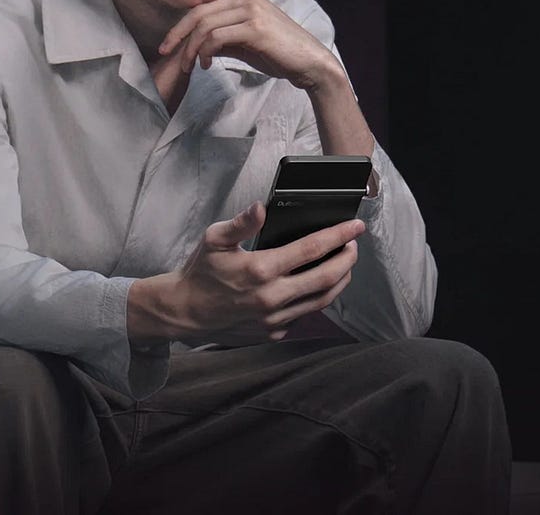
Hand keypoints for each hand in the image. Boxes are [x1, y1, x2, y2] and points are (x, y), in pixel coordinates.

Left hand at [156, 0, 343, 90]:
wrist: (310, 63)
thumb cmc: (280, 55)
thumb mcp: (246, 44)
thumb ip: (223, 39)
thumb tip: (198, 45)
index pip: (203, 8)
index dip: (181, 27)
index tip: (169, 45)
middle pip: (199, 13)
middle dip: (178, 35)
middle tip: (167, 54)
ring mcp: (252, 11)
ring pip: (206, 26)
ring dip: (191, 48)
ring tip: (190, 66)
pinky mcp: (255, 28)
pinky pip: (218, 37)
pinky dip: (205, 51)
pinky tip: (207, 64)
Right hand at [160, 200, 360, 346]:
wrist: (184, 312)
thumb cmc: (200, 272)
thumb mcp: (214, 239)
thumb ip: (242, 222)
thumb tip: (262, 207)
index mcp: (260, 269)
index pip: (312, 249)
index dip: (339, 235)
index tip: (355, 227)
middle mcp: (272, 297)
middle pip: (327, 277)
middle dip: (348, 259)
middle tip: (354, 245)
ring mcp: (274, 319)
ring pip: (321, 300)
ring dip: (339, 280)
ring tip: (344, 264)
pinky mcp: (273, 333)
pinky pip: (304, 315)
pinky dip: (315, 299)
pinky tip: (315, 285)